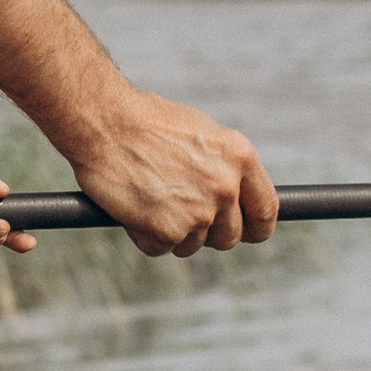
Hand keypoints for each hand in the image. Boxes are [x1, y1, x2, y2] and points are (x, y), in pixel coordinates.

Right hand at [75, 93, 277, 257]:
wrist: (104, 122)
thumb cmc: (145, 122)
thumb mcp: (201, 133)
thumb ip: (224, 167)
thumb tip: (233, 195)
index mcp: (240, 158)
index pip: (266, 211)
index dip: (255, 227)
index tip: (245, 231)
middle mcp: (225, 187)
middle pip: (230, 236)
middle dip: (207, 232)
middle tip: (180, 214)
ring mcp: (198, 212)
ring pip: (193, 245)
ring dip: (172, 232)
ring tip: (150, 197)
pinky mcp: (167, 231)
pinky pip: (160, 248)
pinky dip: (143, 235)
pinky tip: (133, 205)